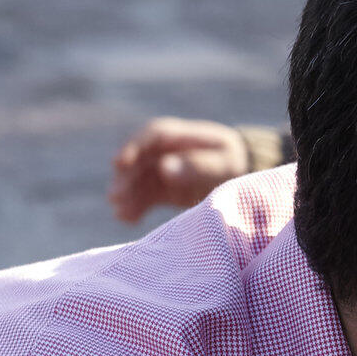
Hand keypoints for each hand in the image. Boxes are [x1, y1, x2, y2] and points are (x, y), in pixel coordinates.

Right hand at [108, 118, 253, 221]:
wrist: (240, 174)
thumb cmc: (233, 162)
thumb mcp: (223, 163)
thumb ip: (196, 165)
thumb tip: (164, 168)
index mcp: (179, 136)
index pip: (151, 135)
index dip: (133, 147)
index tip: (120, 164)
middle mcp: (164, 151)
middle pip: (138, 160)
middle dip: (125, 178)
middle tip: (115, 197)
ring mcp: (160, 170)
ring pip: (136, 181)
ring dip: (126, 195)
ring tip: (120, 212)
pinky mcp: (161, 189)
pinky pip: (143, 197)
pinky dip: (135, 207)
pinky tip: (127, 220)